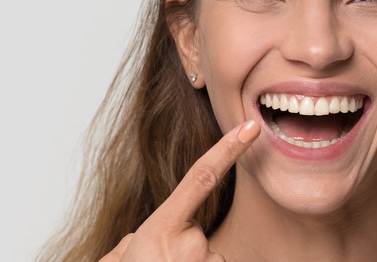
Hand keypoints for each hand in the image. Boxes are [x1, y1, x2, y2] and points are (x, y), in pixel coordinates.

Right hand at [100, 120, 260, 261]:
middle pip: (198, 234)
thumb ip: (149, 233)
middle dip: (182, 249)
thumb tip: (156, 231)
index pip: (201, 177)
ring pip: (205, 259)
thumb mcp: (125, 254)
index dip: (228, 149)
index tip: (251, 128)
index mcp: (162, 228)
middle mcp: (187, 244)